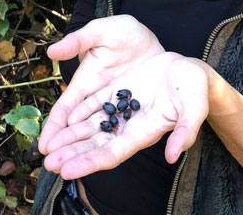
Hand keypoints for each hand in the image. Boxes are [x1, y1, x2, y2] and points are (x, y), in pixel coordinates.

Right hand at [39, 15, 163, 154]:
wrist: (151, 36)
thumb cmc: (123, 30)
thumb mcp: (102, 31)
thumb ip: (79, 41)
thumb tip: (51, 51)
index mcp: (84, 82)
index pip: (65, 109)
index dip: (54, 127)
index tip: (44, 146)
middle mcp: (97, 99)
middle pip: (78, 128)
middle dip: (65, 147)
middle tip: (53, 167)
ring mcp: (115, 107)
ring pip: (98, 134)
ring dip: (85, 152)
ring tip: (71, 171)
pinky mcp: (133, 111)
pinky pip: (121, 130)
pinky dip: (111, 145)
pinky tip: (103, 161)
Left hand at [41, 52, 209, 178]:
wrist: (193, 70)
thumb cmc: (196, 88)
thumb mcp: (194, 107)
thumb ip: (185, 131)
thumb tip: (173, 156)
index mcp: (144, 133)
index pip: (112, 154)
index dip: (89, 163)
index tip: (67, 172)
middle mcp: (129, 125)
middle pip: (95, 145)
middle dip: (72, 154)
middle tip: (47, 163)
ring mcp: (122, 109)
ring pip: (91, 126)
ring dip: (70, 136)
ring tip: (48, 146)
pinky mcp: (119, 91)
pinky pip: (95, 104)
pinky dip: (79, 112)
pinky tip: (64, 118)